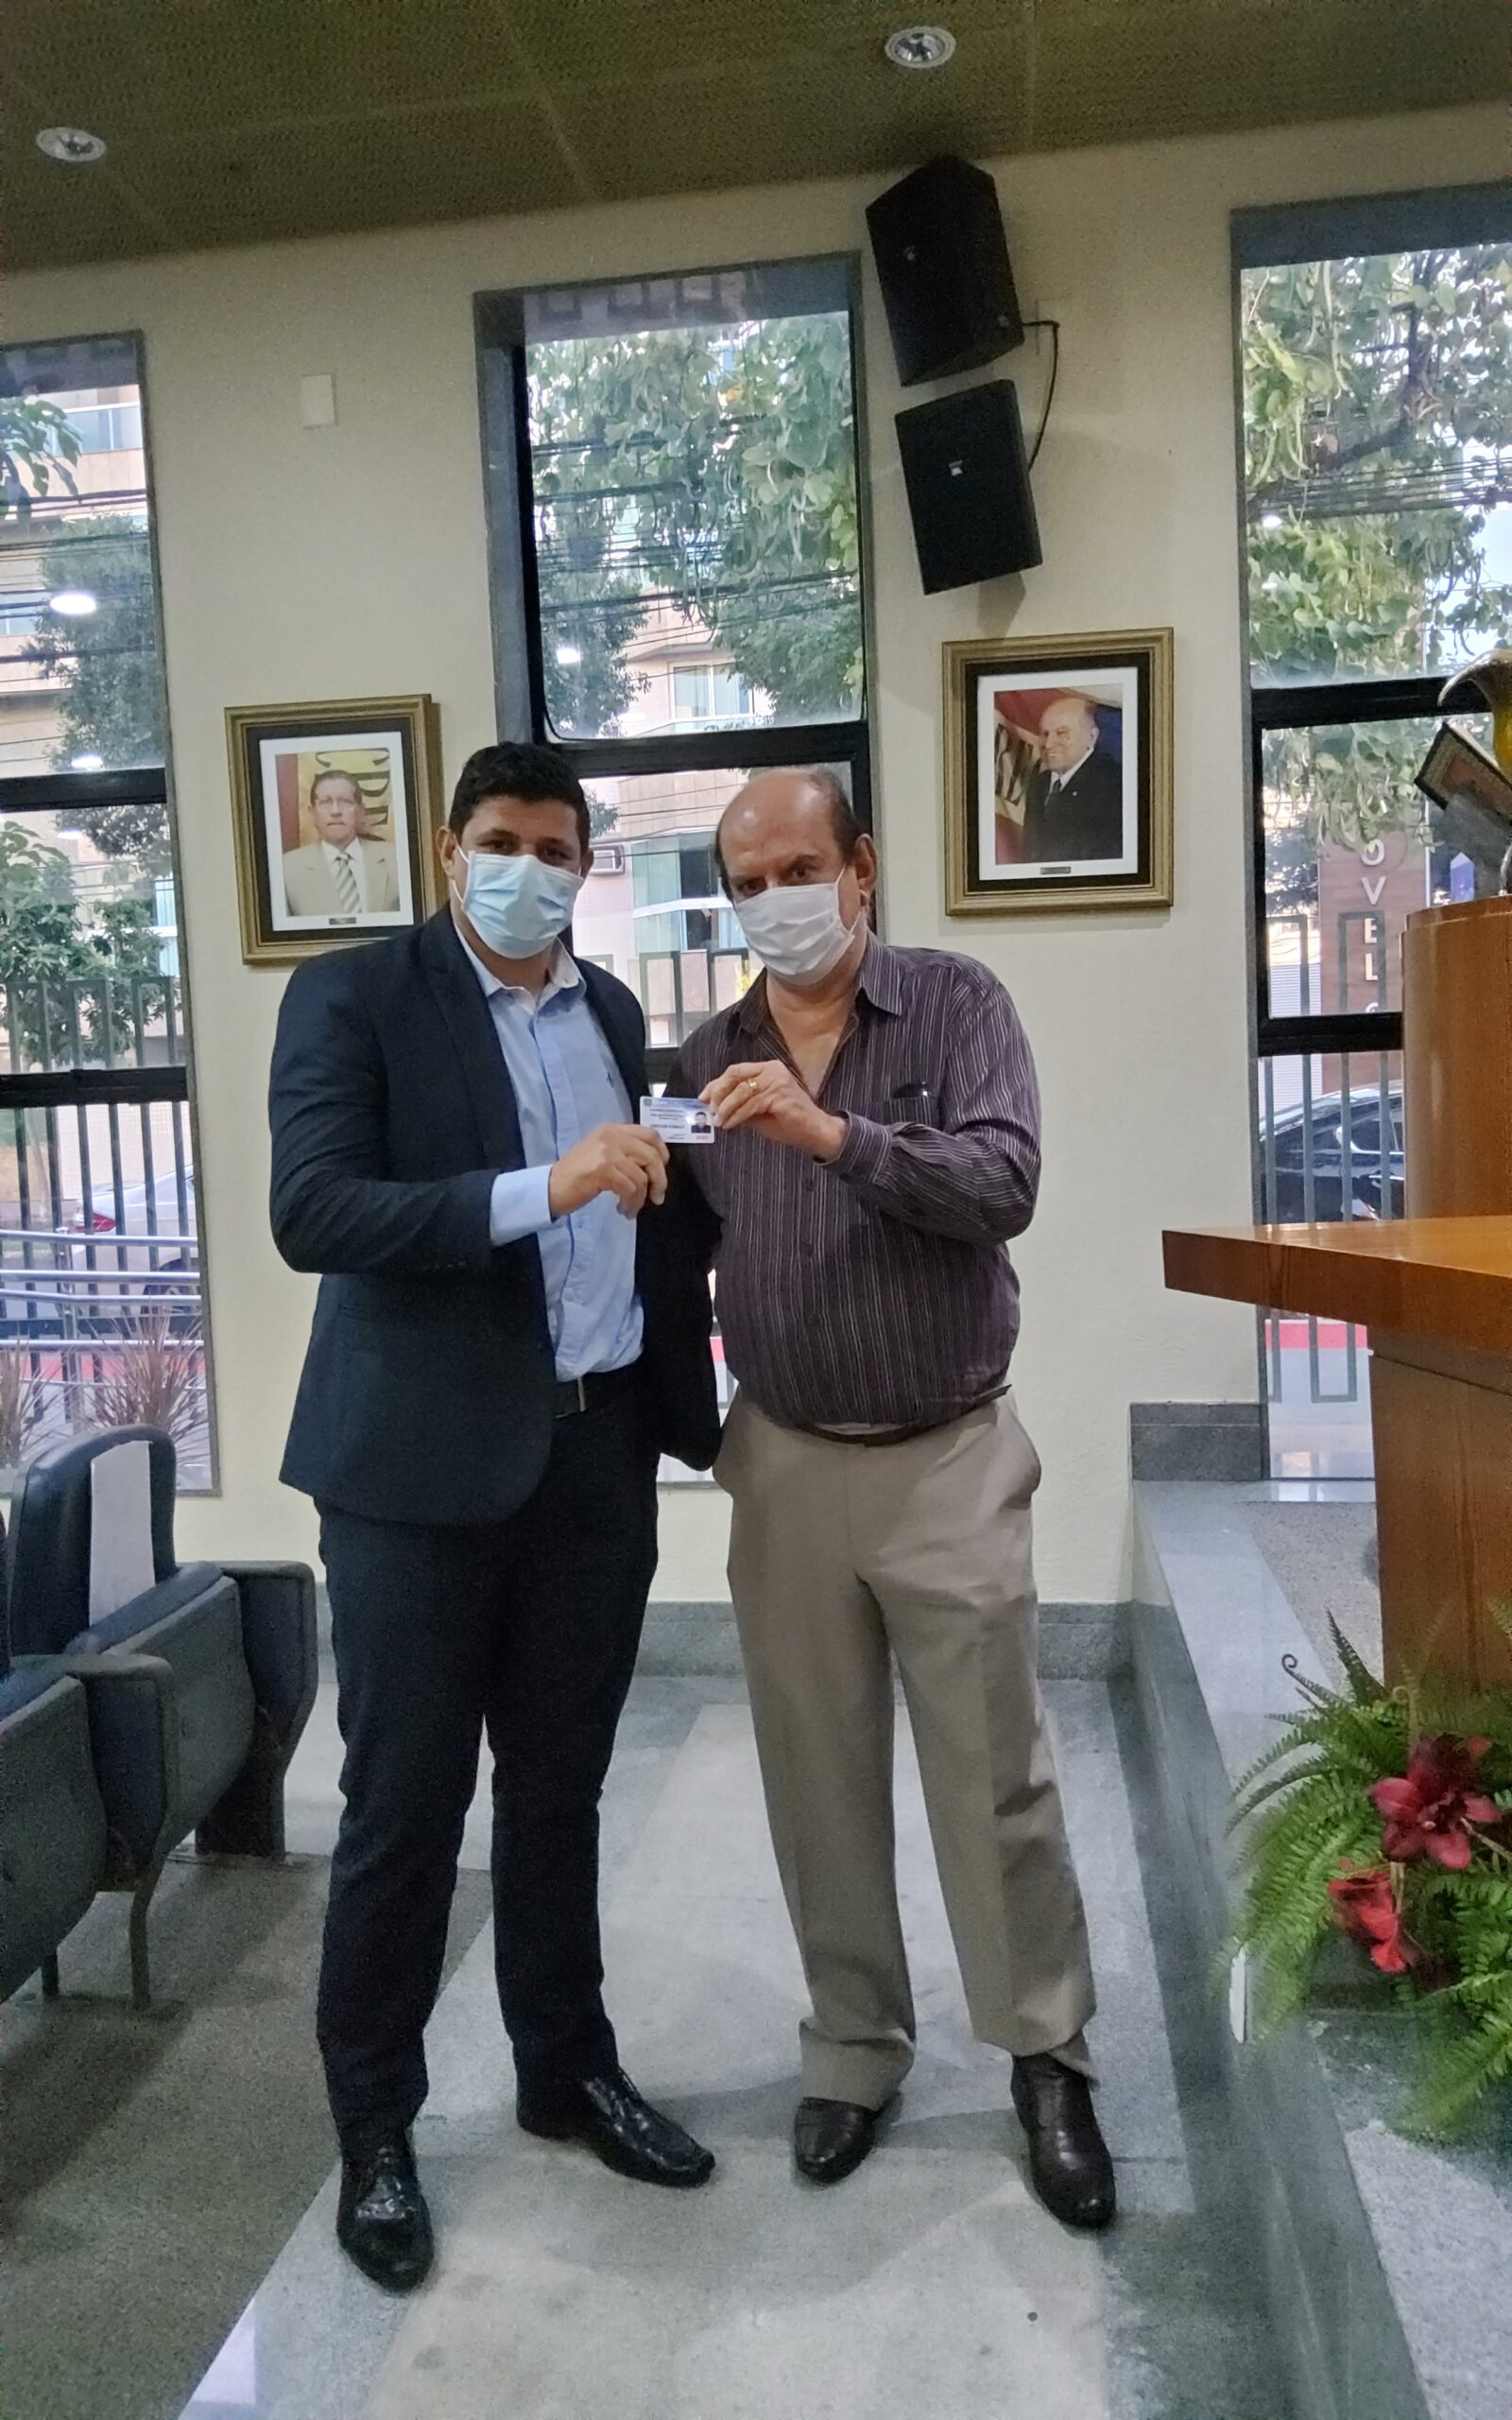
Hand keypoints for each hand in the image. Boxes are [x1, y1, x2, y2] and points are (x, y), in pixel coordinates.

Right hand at [548, 1123, 668, 1219]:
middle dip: (659, 1179)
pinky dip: (631, 1203)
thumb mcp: (601, 1153)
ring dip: (641, 1198)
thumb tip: (653, 1165)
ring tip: (631, 1208)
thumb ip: (624, 1152)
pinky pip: (631, 1188)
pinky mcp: (604, 1170)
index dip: (662, 1153)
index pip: (650, 1134)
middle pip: (651, 1154)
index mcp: (612, 1130)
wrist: (550, 1187)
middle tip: (656, 1196)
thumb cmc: (575, 1175)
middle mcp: (611, 1136)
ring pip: (642, 1175)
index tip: (661, 1171)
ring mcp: (607, 1152)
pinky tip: (622, 1209)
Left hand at [701, 1061, 845, 1158]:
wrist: (815, 1132)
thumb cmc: (790, 1122)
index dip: (716, 1083)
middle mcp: (772, 1069)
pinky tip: (730, 1125)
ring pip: (740, 1092)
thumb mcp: (758, 1111)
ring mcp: (777, 1080)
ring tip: (719, 1121)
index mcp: (768, 1069)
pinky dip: (736, 1116)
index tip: (703, 1097)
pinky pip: (749, 1105)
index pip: (736, 1071)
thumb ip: (740, 1104)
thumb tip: (715, 1107)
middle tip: (709, 1109)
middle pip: (735, 1075)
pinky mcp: (779, 1094)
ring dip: (725, 1108)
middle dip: (717, 1092)